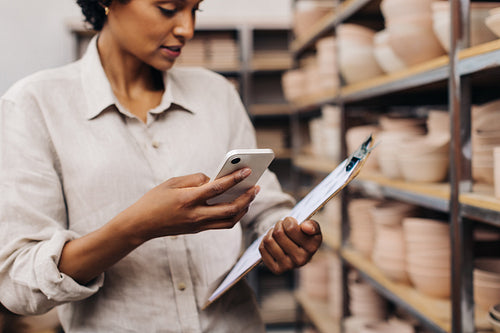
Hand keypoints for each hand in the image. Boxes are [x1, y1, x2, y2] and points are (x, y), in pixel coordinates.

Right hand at [126, 168, 258, 242]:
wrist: (141, 225)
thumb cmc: (154, 199)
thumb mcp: (172, 182)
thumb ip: (195, 179)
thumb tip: (214, 179)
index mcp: (188, 199)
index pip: (217, 188)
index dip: (234, 179)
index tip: (247, 171)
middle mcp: (195, 214)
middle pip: (230, 209)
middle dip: (246, 198)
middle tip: (256, 187)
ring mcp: (198, 225)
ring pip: (229, 221)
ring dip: (243, 209)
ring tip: (250, 196)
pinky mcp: (198, 230)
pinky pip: (221, 224)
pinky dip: (233, 215)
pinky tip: (237, 205)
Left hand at [259, 217, 321, 274]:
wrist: (300, 251)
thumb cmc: (305, 236)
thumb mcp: (313, 228)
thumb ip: (312, 225)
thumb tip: (305, 227)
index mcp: (312, 247)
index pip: (290, 228)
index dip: (288, 221)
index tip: (291, 222)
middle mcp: (301, 260)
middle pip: (278, 233)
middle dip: (278, 225)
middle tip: (282, 226)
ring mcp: (288, 266)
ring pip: (269, 241)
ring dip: (271, 233)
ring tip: (277, 234)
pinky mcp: (276, 269)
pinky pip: (262, 249)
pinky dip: (264, 242)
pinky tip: (273, 242)